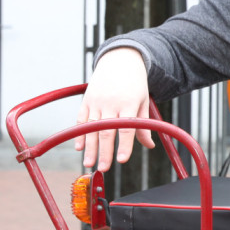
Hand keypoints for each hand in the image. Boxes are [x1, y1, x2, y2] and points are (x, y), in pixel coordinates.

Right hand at [75, 48, 155, 170]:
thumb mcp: (143, 101)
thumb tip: (149, 146)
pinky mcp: (86, 100)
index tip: (121, 160)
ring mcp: (97, 101)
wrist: (120, 60)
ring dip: (89, 148)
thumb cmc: (135, 84)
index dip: (124, 145)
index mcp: (129, 103)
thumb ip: (144, 124)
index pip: (126, 128)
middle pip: (106, 131)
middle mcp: (111, 103)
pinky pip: (81, 119)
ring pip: (91, 128)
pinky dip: (79, 134)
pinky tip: (79, 148)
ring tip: (89, 164)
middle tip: (103, 169)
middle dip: (104, 152)